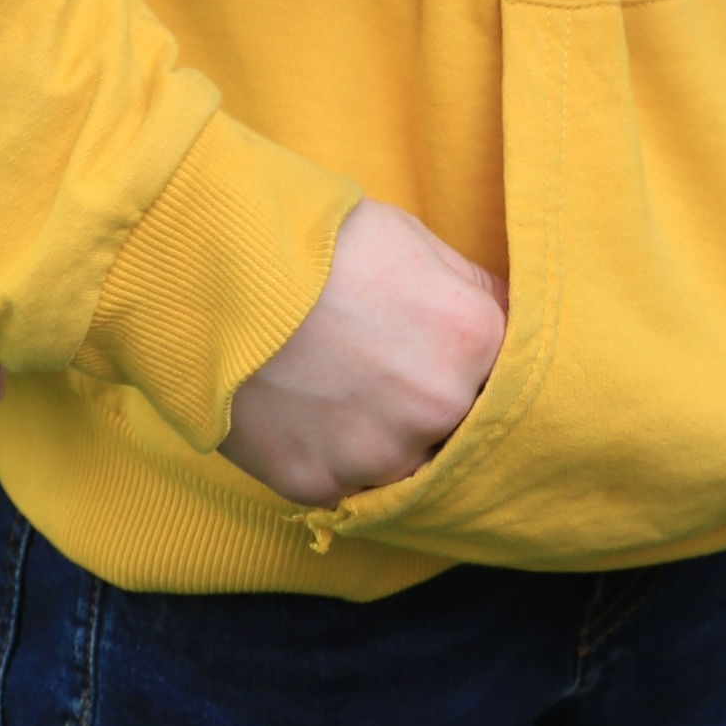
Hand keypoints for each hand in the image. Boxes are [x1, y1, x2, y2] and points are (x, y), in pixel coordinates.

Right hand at [221, 199, 507, 503]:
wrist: (216, 267)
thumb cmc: (320, 241)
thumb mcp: (415, 242)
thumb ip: (472, 294)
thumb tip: (508, 321)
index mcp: (472, 341)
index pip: (509, 373)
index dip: (479, 362)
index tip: (450, 351)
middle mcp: (436, 410)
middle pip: (458, 426)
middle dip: (434, 402)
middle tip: (390, 367)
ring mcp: (376, 456)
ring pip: (402, 463)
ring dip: (384, 435)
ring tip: (342, 385)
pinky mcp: (318, 485)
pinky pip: (342, 481)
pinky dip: (330, 452)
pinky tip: (306, 408)